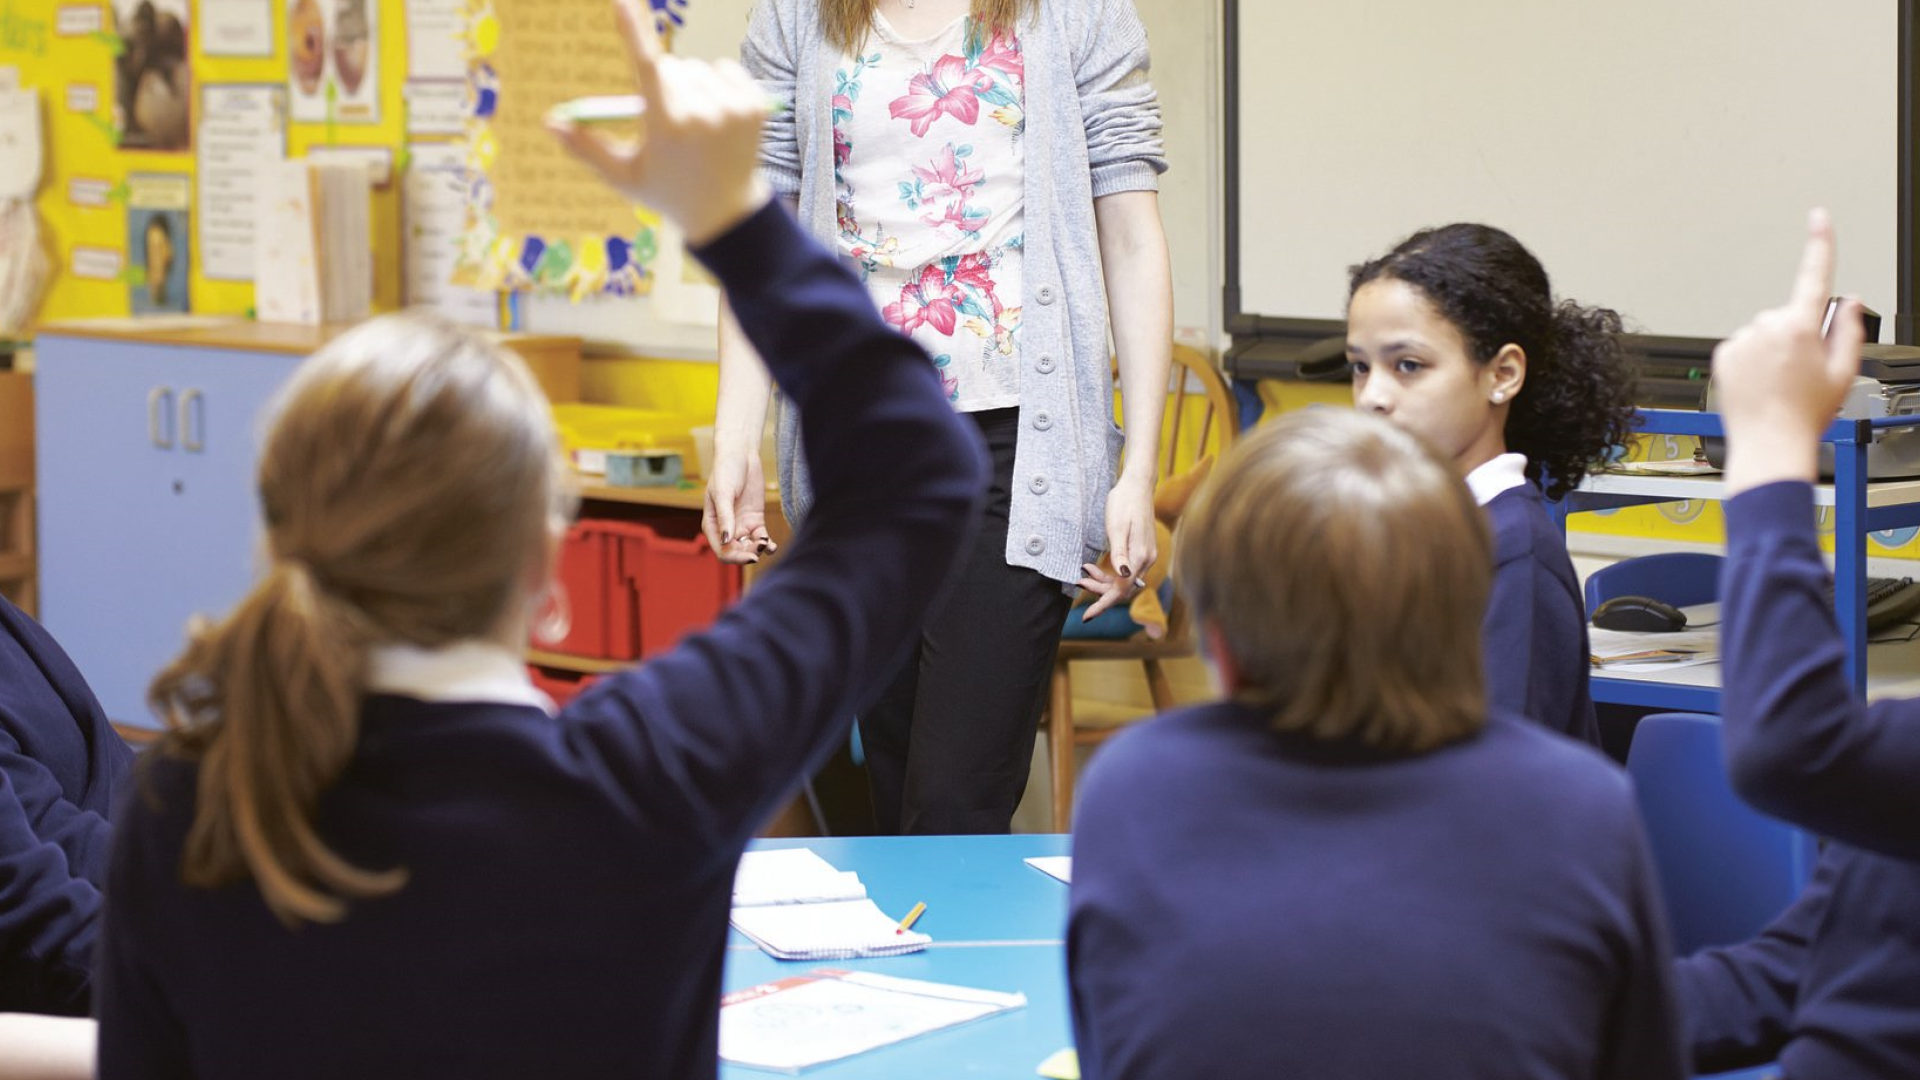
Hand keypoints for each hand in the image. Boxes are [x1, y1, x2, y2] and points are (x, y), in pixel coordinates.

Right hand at [547, 0, 771, 245]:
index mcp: (666, 127)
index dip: (633, 29)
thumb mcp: (623, 176)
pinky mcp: (756, 106)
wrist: (727, 213)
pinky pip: (727, 68)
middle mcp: (701, 115)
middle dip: (662, 84)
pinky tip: (718, 115)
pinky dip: (719, 83)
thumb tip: (549, 122)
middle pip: (669, 67)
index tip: (622, 0)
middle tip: (670, 123)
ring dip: (690, 85)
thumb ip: (586, 147)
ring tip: (695, 124)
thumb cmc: (667, 192)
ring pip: (698, 67)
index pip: (645, 66)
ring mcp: (732, 110)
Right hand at [702, 451, 775, 563]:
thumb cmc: (726, 471)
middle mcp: (726, 529)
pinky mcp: (755, 520)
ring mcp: (741, 525)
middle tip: (759, 549)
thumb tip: (726, 540)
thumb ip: (725, 517)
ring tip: (767, 545)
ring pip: (749, 547)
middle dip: (747, 554)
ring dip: (758, 550)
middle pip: (736, 552)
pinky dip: (767, 544)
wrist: (741, 455)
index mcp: (712, 525)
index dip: (734, 557)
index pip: (721, 550)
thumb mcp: (723, 493)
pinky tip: (772, 546)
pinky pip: (761, 538)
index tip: (749, 556)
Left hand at [1079, 477, 1157, 620]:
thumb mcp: (1117, 527)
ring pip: (1122, 580)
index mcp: (1140, 557)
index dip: (1103, 604)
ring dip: (1103, 581)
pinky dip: (1109, 572)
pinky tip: (1093, 566)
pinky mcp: (1141, 551)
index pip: (1121, 590)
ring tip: (1083, 572)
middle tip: (1078, 582)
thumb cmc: (1124, 503)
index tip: (1087, 616)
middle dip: (1099, 591)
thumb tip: (1123, 575)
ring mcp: (1146, 556)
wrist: (1137, 485)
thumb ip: (1119, 553)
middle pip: (1122, 588)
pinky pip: (1125, 570)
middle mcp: (1147, 560)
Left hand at [1714, 209, 1863, 493]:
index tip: (1819, 217)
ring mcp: (1741, 339)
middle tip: (1801, 372)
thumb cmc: (1804, 414)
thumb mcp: (1843, 372)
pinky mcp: (1722, 353)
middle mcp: (1766, 326)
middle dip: (1797, 335)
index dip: (1819, 242)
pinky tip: (1758, 383)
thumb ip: (1848, 330)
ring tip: (1778, 383)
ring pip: (1764, 333)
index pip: (1814, 274)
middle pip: (1788, 316)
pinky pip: (1743, 347)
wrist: (1768, 443)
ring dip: (1772, 350)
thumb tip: (1847, 302)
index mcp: (1800, 327)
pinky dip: (1751, 360)